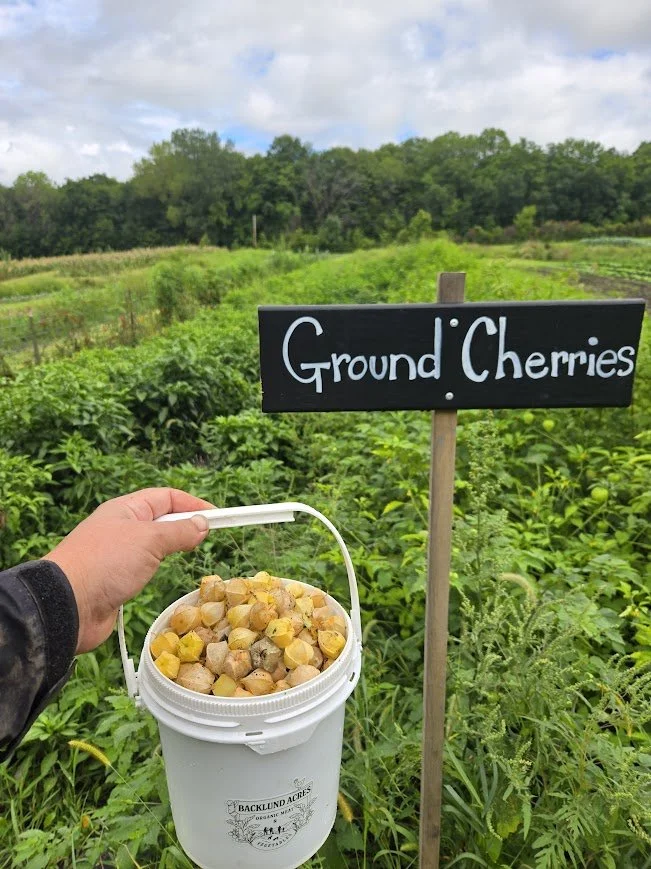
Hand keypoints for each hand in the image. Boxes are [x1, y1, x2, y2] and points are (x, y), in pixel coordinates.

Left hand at [46, 488, 213, 653]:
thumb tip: (202, 524)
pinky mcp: (115, 580)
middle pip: (160, 520)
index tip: (218, 516)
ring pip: (152, 545)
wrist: (67, 605)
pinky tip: (164, 575)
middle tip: (207, 538)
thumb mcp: (149, 540)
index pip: (166, 498)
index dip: (193, 504)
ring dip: (171, 548)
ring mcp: (117, 555)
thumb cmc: (106, 563)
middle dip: (184, 525)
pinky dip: (158, 568)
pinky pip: (143, 567)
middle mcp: (120, 528)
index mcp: (125, 510)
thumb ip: (179, 531)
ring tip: (190, 554)